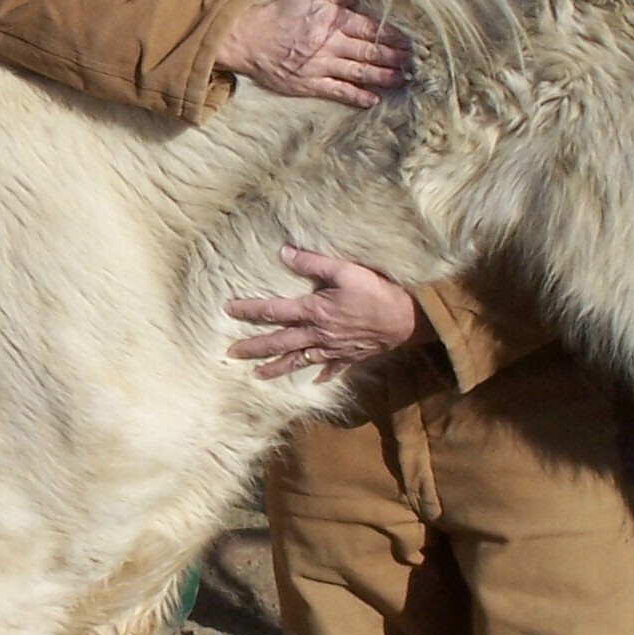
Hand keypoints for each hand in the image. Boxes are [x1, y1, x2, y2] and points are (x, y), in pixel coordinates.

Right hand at [215, 0, 411, 106]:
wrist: (248, 39)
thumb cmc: (279, 13)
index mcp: (333, 21)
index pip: (370, 28)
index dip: (392, 35)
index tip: (411, 41)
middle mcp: (330, 45)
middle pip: (370, 51)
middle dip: (395, 57)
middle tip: (415, 63)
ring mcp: (320, 66)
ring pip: (359, 72)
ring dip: (383, 76)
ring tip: (402, 79)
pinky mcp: (309, 84)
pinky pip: (338, 91)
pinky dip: (356, 96)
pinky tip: (372, 99)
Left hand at [226, 246, 423, 379]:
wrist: (405, 320)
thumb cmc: (376, 292)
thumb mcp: (344, 270)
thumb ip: (313, 262)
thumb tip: (284, 253)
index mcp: (314, 311)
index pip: (273, 311)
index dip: (249, 310)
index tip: (228, 310)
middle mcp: (317, 335)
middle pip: (279, 342)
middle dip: (254, 348)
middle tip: (231, 354)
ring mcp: (332, 349)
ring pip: (298, 361)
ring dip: (276, 368)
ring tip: (257, 376)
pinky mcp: (348, 357)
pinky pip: (330, 369)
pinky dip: (320, 375)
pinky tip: (312, 381)